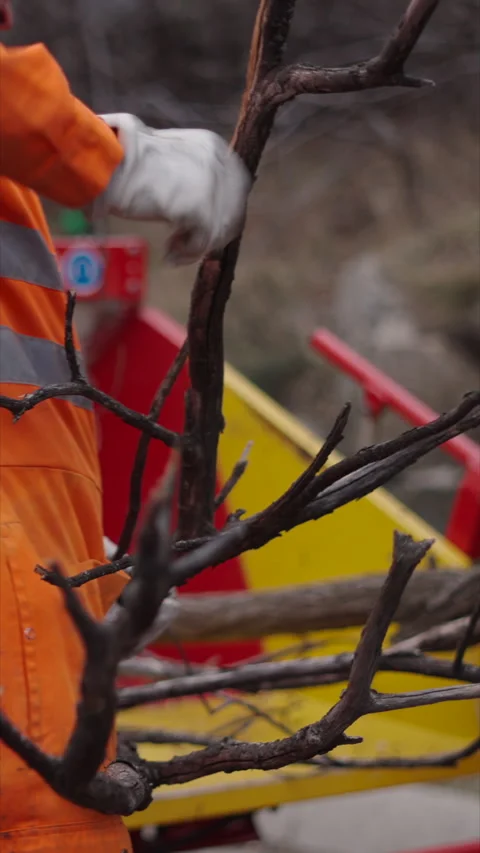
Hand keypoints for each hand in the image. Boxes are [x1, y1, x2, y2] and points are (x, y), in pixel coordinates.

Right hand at [99, 113, 250, 264]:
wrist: (105, 164)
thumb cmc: (120, 163)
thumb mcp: (164, 160)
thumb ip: (187, 175)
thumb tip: (200, 208)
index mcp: (210, 145)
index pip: (235, 186)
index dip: (221, 213)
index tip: (196, 228)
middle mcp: (216, 160)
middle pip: (233, 211)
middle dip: (211, 234)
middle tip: (185, 244)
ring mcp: (210, 183)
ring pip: (219, 230)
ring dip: (196, 246)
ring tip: (172, 250)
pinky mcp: (198, 206)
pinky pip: (202, 243)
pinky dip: (186, 254)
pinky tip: (169, 255)